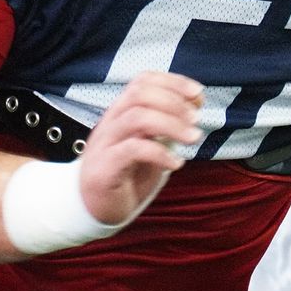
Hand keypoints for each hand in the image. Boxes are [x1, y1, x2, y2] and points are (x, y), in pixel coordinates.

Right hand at [80, 71, 203, 224]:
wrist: (93, 210)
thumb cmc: (126, 176)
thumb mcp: (151, 145)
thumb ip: (168, 126)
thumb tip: (195, 106)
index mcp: (121, 112)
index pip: (143, 80)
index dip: (173, 82)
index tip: (198, 95)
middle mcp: (111, 122)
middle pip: (139, 93)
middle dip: (174, 101)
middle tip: (196, 119)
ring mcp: (105, 143)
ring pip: (137, 117)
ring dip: (171, 124)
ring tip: (192, 138)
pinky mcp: (105, 167)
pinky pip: (133, 149)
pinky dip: (160, 153)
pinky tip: (176, 163)